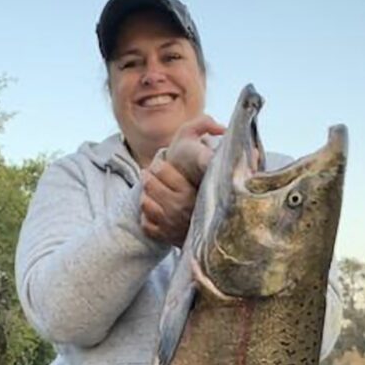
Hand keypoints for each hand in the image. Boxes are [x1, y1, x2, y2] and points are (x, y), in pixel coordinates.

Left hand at [140, 115, 224, 246]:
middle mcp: (178, 208)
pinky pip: (146, 224)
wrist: (216, 232)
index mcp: (188, 191)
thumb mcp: (212, 163)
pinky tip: (158, 214)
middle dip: (149, 178)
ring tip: (155, 194)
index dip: (159, 165)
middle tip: (154, 177)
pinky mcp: (164, 237)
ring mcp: (170, 224)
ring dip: (147, 198)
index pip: (160, 168)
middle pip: (148, 183)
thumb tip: (221, 127)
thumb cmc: (212, 190)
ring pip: (144, 203)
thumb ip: (211, 138)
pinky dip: (148, 219)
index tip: (163, 166)